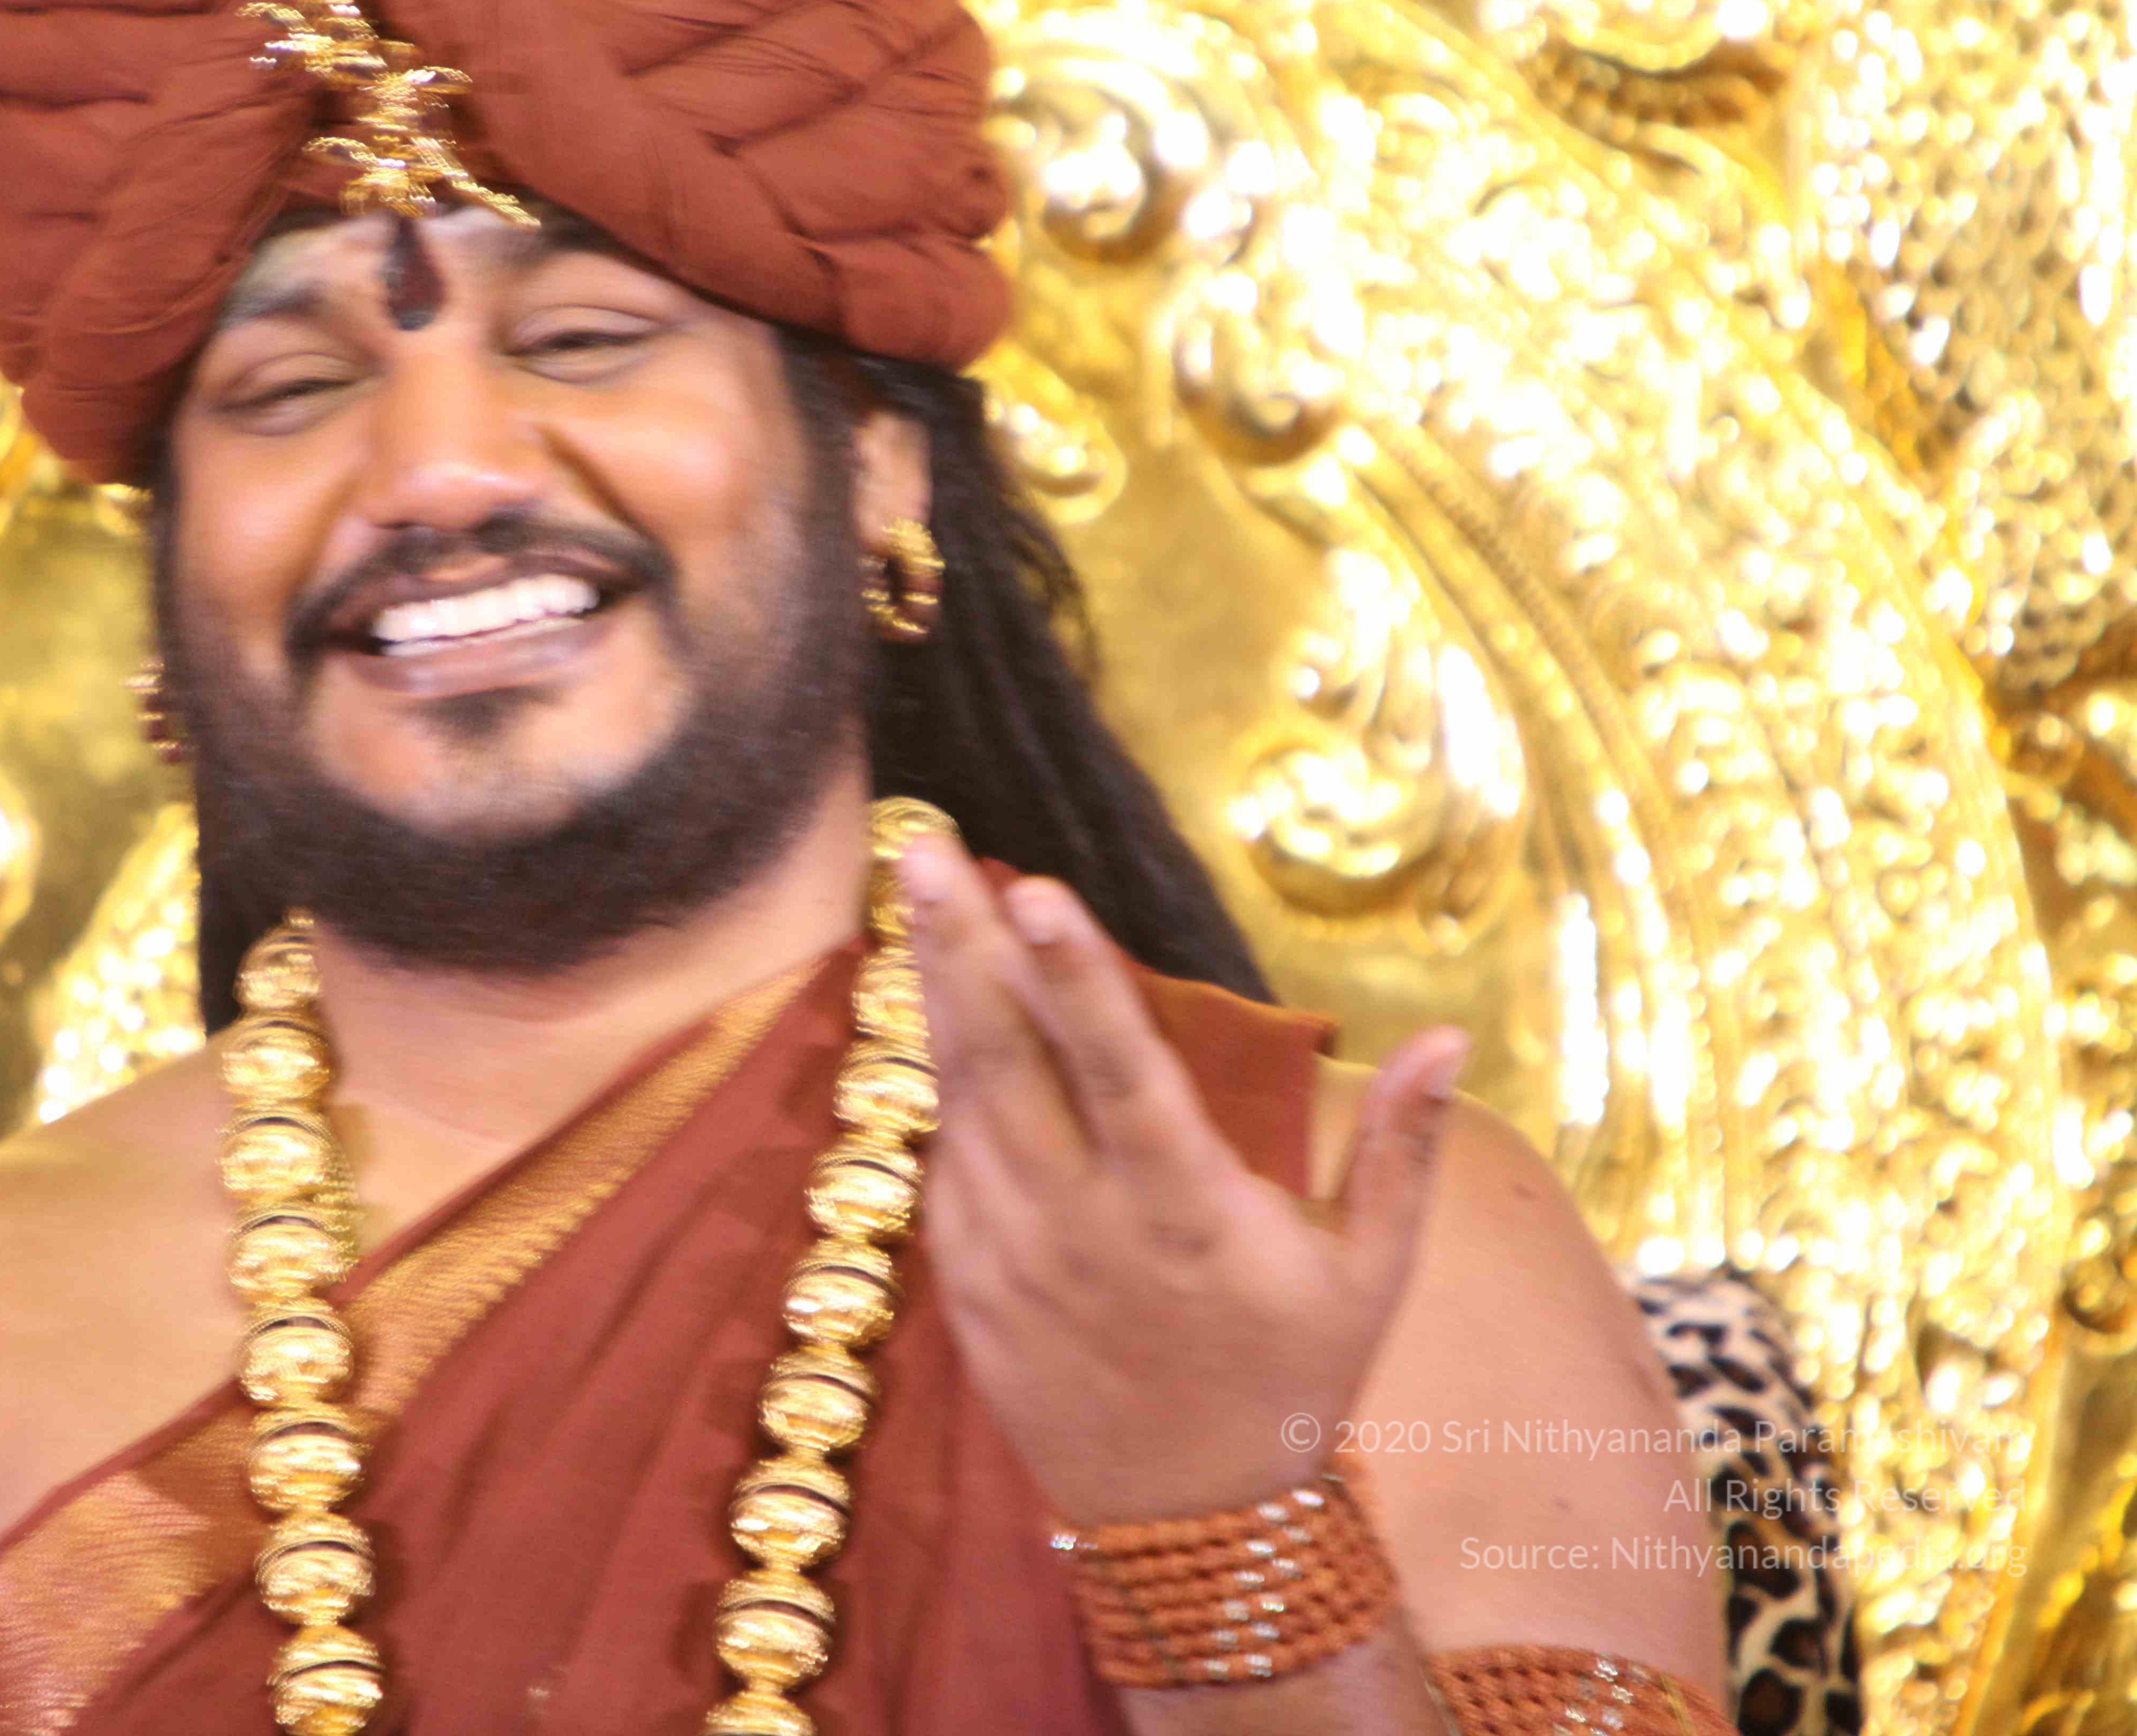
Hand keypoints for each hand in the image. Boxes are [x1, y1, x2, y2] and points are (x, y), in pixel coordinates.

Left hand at [897, 831, 1467, 1528]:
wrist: (1189, 1526)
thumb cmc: (1294, 1382)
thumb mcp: (1371, 1276)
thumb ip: (1402, 1150)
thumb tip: (1450, 1031)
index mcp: (1184, 1214)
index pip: (1119, 1070)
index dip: (1075, 977)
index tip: (1031, 890)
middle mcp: (1080, 1225)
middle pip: (1004, 1060)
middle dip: (959, 946)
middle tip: (923, 845)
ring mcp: (1008, 1251)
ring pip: (960, 1095)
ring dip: (938, 989)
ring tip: (921, 887)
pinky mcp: (963, 1276)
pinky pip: (948, 1154)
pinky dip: (944, 1074)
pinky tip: (942, 1000)